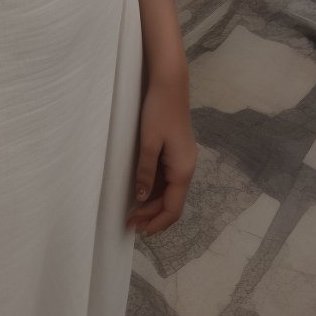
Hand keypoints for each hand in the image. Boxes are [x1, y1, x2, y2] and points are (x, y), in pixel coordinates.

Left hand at [126, 74, 196, 237]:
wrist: (170, 85)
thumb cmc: (159, 112)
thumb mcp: (148, 143)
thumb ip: (145, 172)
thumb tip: (140, 198)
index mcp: (183, 170)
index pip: (173, 208)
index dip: (156, 222)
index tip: (138, 229)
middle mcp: (186, 169)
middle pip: (172, 203)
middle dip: (152, 216)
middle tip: (129, 222)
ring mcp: (182, 161)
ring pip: (169, 192)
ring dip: (152, 204)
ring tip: (133, 211)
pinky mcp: (176, 153)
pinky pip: (166, 179)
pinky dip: (154, 189)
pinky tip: (140, 191)